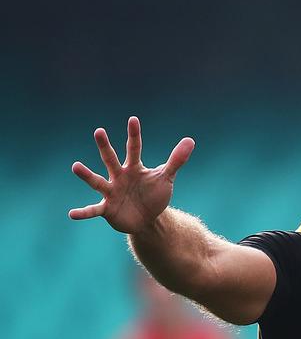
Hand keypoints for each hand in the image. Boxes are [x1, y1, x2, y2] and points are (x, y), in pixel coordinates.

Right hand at [69, 116, 193, 233]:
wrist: (148, 219)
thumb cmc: (154, 195)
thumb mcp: (165, 177)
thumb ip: (176, 160)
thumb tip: (190, 140)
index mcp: (134, 168)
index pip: (134, 148)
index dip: (134, 135)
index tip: (133, 119)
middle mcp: (119, 177)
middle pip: (111, 159)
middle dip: (105, 147)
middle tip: (99, 131)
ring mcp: (111, 192)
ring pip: (97, 182)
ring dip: (86, 175)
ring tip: (76, 166)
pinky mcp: (107, 209)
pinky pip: (93, 210)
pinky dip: (84, 212)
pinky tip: (72, 214)